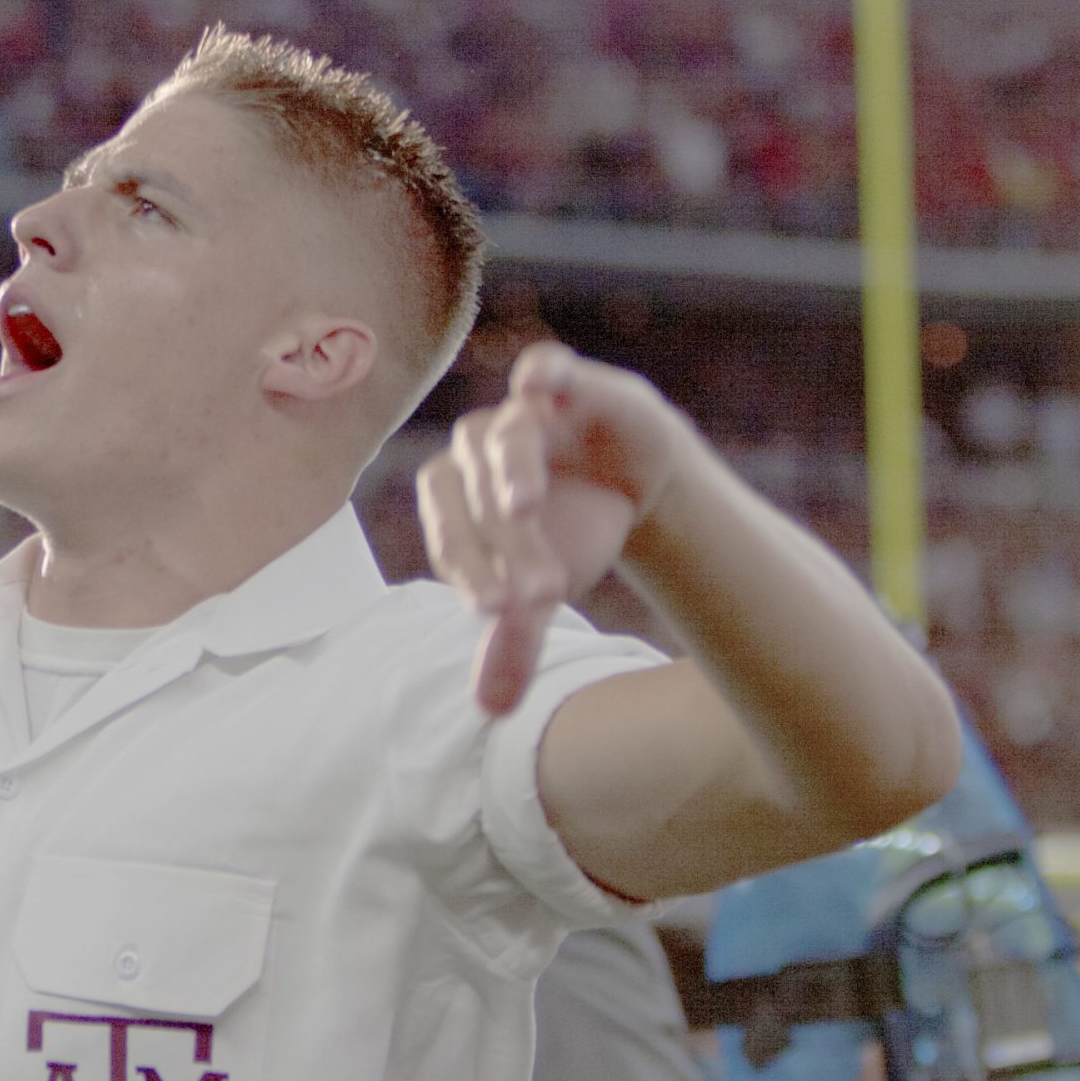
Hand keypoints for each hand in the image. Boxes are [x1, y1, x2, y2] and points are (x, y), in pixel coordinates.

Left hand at [416, 342, 694, 713]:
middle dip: (504, 545)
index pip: (450, 536)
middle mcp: (474, 452)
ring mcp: (518, 414)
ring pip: (500, 437)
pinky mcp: (565, 384)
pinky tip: (541, 387)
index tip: (496, 612)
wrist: (629, 480)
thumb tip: (491, 712)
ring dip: (510, 472)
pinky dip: (541, 373)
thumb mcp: (542, 592)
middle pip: (473, 494)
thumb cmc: (565, 534)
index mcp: (453, 500)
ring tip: (528, 511)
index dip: (469, 570)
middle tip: (541, 593)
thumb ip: (515, 640)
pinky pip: (545, 367)